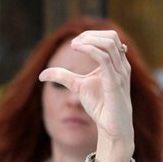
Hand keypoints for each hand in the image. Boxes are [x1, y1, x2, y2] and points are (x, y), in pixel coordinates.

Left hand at [39, 30, 133, 161]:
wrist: (112, 126)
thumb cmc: (99, 106)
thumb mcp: (78, 86)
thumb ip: (63, 77)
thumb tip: (41, 75)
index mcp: (115, 62)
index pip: (108, 37)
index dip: (90, 36)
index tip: (74, 44)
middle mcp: (121, 64)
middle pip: (111, 36)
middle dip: (90, 35)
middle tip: (74, 44)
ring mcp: (120, 72)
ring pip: (110, 43)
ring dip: (90, 41)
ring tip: (74, 46)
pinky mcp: (115, 82)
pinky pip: (105, 59)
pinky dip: (91, 50)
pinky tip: (79, 51)